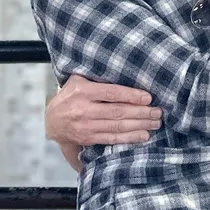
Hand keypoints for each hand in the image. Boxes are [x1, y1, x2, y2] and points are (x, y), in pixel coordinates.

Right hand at [45, 74, 162, 150]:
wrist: (51, 121)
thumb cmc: (69, 96)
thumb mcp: (77, 80)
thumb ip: (96, 77)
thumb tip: (123, 70)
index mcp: (83, 91)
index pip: (111, 93)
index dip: (131, 96)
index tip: (148, 98)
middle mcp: (84, 109)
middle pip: (118, 112)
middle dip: (141, 112)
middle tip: (158, 112)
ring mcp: (86, 126)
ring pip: (117, 126)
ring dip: (139, 125)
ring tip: (155, 123)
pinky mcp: (88, 139)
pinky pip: (112, 139)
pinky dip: (129, 138)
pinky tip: (143, 135)